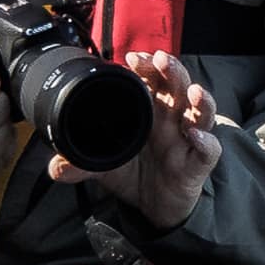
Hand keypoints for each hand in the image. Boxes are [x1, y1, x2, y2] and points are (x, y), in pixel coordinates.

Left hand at [58, 45, 219, 232]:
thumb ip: (81, 165)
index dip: (145, 66)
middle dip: (172, 71)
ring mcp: (186, 139)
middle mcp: (170, 118)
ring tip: (192, 91)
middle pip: (178, 86)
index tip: (133, 59)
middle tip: (161, 60)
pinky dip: (205, 142)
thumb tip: (55, 168)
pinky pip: (209, 150)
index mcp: (148, 109)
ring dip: (199, 99)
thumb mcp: (103, 166)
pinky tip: (195, 136)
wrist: (153, 206)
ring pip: (200, 112)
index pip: (151, 79)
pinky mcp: (197, 164)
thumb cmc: (133, 172)